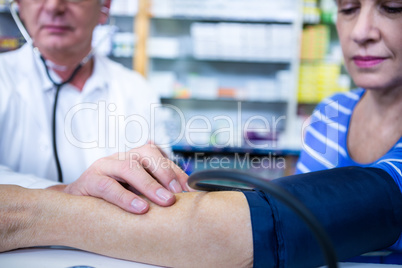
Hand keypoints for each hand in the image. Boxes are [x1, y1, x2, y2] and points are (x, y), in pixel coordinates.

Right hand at [48, 144, 189, 213]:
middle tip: (178, 192)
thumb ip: (156, 188)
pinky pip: (108, 186)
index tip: (190, 188)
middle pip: (146, 154)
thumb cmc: (112, 196)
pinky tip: (139, 208)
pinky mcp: (89, 180)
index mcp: (135, 157)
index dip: (177, 171)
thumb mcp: (137, 190)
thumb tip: (185, 193)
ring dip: (150, 185)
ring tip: (165, 201)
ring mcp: (105, 166)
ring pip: (128, 167)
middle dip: (165, 172)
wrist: (77, 203)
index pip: (160, 157)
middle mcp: (121, 157)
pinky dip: (125, 198)